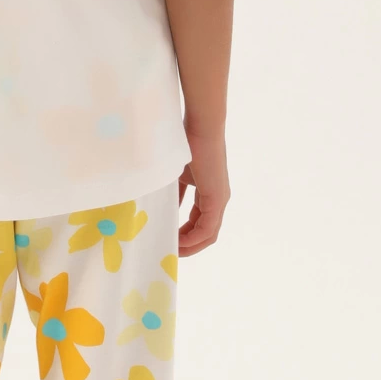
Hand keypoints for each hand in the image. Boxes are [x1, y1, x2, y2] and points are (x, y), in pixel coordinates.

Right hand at [177, 132, 229, 255]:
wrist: (200, 127)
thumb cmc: (186, 143)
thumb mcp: (176, 174)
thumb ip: (173, 192)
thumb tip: (161, 208)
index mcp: (209, 192)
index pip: (199, 221)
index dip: (184, 234)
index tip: (168, 240)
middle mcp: (218, 199)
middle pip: (206, 232)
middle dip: (188, 245)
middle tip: (170, 252)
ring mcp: (219, 199)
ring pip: (208, 233)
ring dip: (191, 245)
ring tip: (173, 251)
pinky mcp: (217, 198)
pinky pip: (208, 227)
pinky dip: (194, 238)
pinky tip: (179, 243)